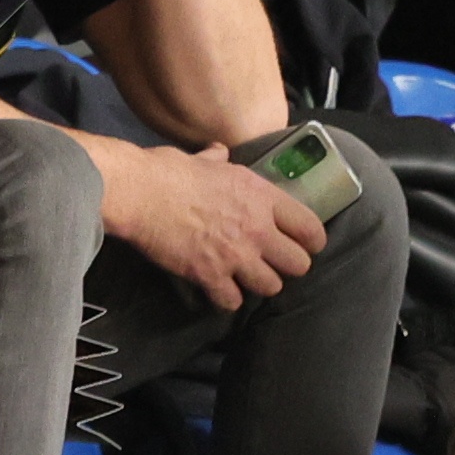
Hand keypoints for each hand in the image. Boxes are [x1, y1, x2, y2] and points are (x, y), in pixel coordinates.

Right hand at [109, 144, 323, 309]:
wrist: (141, 193)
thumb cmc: (171, 171)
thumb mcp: (206, 160)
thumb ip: (220, 160)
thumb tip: (218, 152)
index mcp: (262, 197)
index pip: (310, 228)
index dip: (312, 241)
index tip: (307, 245)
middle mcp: (257, 229)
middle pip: (299, 264)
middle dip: (288, 266)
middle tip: (274, 263)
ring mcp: (236, 256)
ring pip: (271, 287)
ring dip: (259, 284)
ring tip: (247, 278)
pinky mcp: (210, 276)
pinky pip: (233, 302)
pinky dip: (226, 299)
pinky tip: (219, 290)